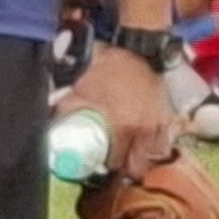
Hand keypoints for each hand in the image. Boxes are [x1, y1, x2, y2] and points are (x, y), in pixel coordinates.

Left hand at [73, 39, 177, 168]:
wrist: (138, 50)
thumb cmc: (108, 69)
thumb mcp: (81, 88)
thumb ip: (65, 109)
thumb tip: (50, 126)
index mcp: (124, 126)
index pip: (116, 163)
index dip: (106, 166)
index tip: (99, 163)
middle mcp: (145, 130)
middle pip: (138, 167)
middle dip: (125, 168)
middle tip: (114, 163)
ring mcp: (159, 124)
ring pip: (154, 158)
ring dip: (141, 160)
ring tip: (129, 156)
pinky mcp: (168, 117)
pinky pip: (164, 143)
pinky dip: (154, 148)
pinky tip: (144, 145)